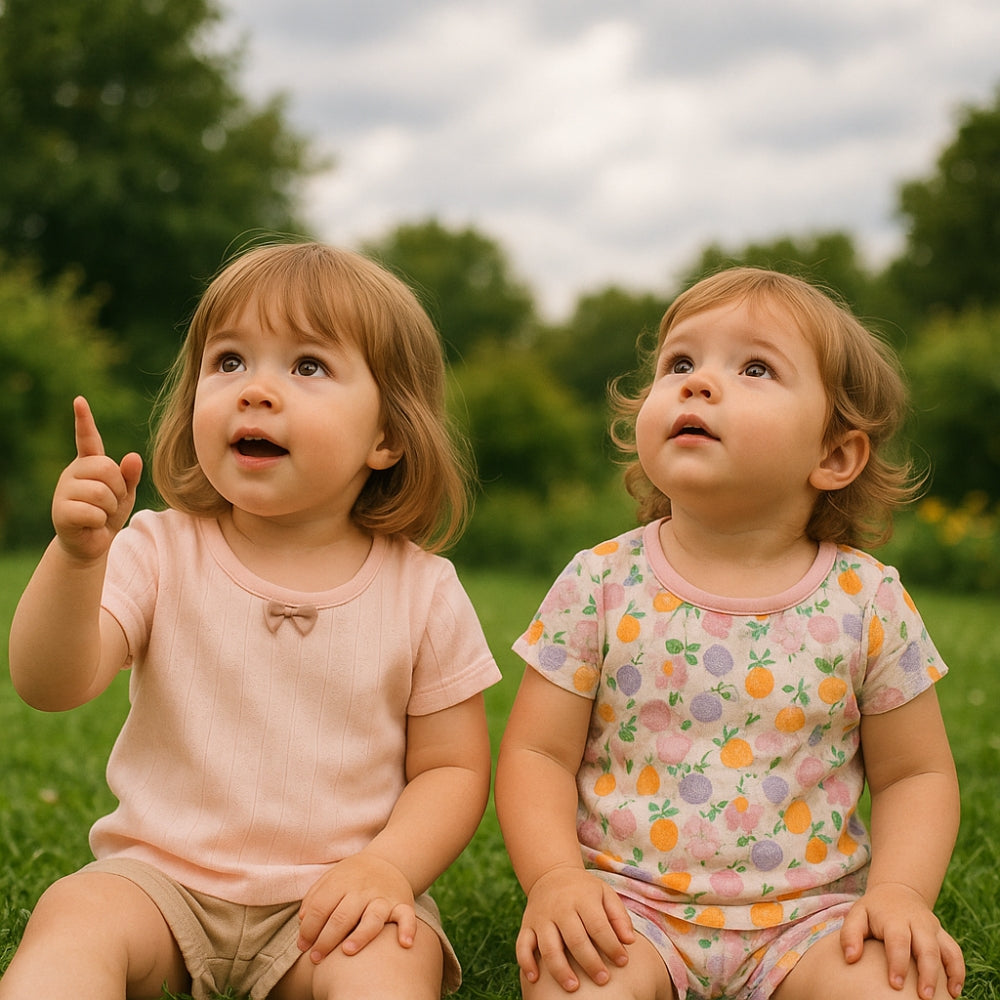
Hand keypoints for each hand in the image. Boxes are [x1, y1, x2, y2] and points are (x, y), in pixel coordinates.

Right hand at [52, 397, 142, 561]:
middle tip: (111, 502)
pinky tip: (91, 524)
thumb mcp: (125, 493)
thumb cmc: (109, 513)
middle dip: (118, 489)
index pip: (87, 439)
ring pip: (100, 492)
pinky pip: (92, 512)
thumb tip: (134, 456)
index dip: (84, 420)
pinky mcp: (60, 511)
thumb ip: (130, 475)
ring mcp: (64, 491)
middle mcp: (73, 472)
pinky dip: (100, 521)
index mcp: (89, 464)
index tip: (80, 400)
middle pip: (106, 468)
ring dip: (110, 507)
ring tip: (101, 514)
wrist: (92, 542)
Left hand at [297, 853, 416, 963]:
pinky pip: (407, 916)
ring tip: (347, 951)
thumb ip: (315, 897)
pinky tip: (404, 943)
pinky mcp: (402, 904)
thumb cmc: (352, 877)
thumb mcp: (331, 878)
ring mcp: (382, 897)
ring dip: (360, 936)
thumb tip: (302, 921)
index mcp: (341, 882)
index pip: (321, 907)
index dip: (308, 929)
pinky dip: (408, 929)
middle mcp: (362, 890)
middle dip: (326, 940)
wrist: (388, 861)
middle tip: (316, 958)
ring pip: (372, 918)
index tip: (303, 946)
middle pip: (342, 916)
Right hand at [517, 866, 634, 992]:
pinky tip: (535, 979)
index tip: (623, 962)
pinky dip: (526, 962)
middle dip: (590, 962)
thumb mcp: (604, 893)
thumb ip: (619, 916)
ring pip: (548, 947)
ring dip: (560, 969)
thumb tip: (630, 941)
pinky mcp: (527, 925)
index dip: (612, 946)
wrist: (551, 873)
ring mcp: (541, 918)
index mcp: (582, 899)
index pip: (598, 926)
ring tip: (574, 987)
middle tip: (603, 980)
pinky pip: (522, 945)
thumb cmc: (584, 890)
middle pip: (575, 939)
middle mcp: (560, 908)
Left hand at [840, 883, 964, 998]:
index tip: (895, 984)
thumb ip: (850, 934)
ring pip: (946, 950)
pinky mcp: (942, 935)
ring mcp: (932, 928)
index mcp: (894, 918)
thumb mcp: (857, 915)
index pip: (898, 941)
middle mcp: (917, 922)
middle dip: (927, 973)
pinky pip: (955, 953)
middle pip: (927, 948)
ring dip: (949, 974)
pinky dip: (958, 972)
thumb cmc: (873, 910)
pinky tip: (954, 991)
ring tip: (947, 998)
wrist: (897, 891)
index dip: (898, 963)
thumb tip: (850, 958)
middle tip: (924, 997)